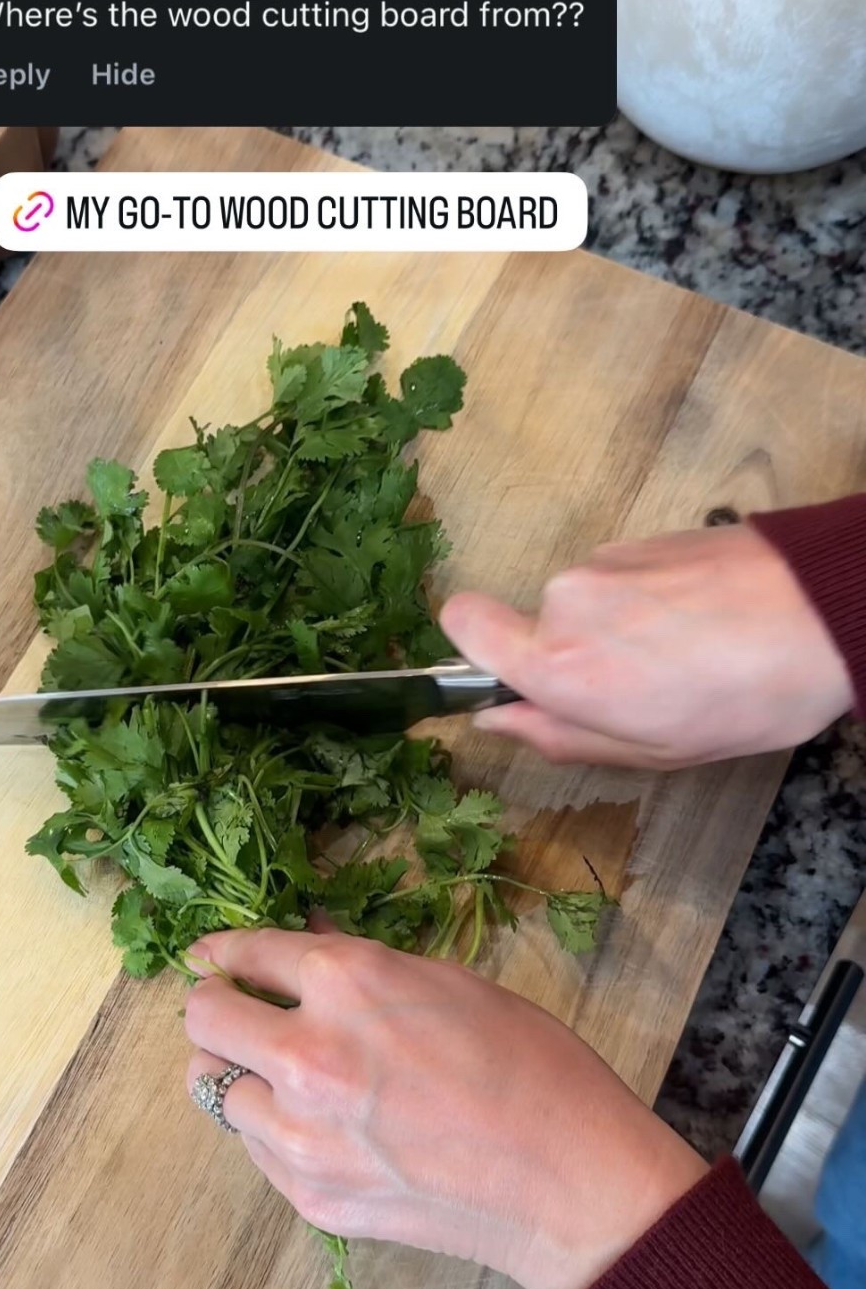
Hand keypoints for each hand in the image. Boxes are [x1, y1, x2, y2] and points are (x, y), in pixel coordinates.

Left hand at [184, 928, 705, 1288]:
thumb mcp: (447, 982)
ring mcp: (302, 1133)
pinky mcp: (309, 1194)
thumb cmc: (530, 1065)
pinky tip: (319, 1125)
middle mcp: (307, 1053)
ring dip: (238, 1073)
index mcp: (346, 981)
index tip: (210, 957)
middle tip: (238, 1013)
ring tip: (282, 1075)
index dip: (224, 952)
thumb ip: (360, 968)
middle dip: (216, 1008)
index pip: (247, 954)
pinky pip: (253, 1148)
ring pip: (212, 1089)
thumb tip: (303, 946)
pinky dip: (269, 1129)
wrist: (569, 1182)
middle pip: (202, 1020)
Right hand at [441, 522, 852, 769]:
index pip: (462, 625)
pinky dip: (652, 608)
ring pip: (585, 608)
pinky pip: (623, 583)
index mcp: (558, 664)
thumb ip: (561, 736)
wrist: (827, 609)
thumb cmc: (750, 694)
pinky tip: (706, 631)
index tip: (512, 680)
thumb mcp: (653, 750)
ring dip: (621, 636)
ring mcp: (607, 561)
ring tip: (690, 662)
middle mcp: (566, 600)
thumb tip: (499, 720)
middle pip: (537, 629)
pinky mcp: (645, 538)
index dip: (475, 652)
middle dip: (577, 661)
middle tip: (644, 695)